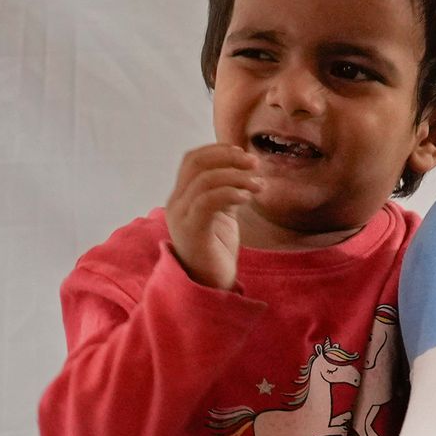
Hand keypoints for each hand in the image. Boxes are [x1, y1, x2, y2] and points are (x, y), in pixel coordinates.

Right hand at [167, 142, 257, 291]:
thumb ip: (226, 190)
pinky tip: (248, 197)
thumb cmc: (216, 250)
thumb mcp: (222, 213)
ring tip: (259, 185)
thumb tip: (244, 167)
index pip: (192, 159)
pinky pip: (208, 200)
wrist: (208, 285)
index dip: (218, 150)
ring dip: (236, 177)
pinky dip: (230, 192)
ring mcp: (181, 216)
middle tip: (254, 164)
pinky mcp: (191, 230)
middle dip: (228, 158)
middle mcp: (176, 203)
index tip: (244, 154)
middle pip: (196, 164)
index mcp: (181, 196)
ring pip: (205, 180)